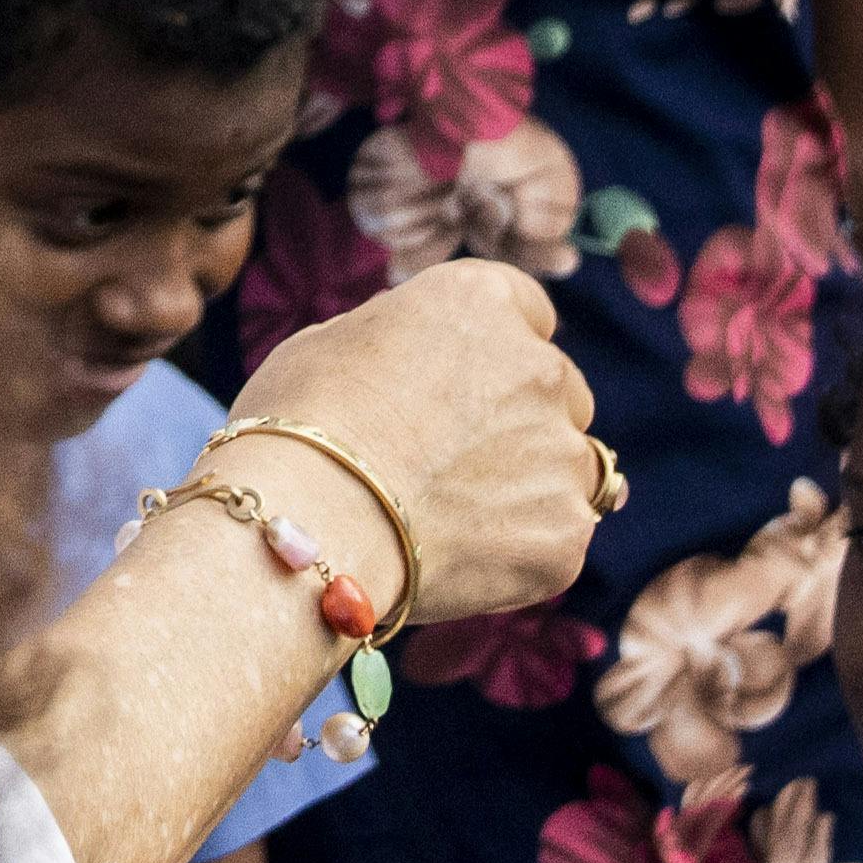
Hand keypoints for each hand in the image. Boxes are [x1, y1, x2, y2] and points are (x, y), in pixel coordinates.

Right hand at [223, 261, 600, 629]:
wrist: (308, 520)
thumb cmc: (298, 424)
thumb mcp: (331, 344)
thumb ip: (401, 341)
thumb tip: (416, 359)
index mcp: (480, 302)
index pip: (525, 311)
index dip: (493, 350)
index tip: (463, 383)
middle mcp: (539, 367)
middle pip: (557, 391)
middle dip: (517, 420)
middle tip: (448, 461)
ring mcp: (562, 454)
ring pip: (564, 469)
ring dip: (525, 488)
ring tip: (446, 520)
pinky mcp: (565, 533)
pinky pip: (555, 541)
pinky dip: (516, 554)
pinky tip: (455, 560)